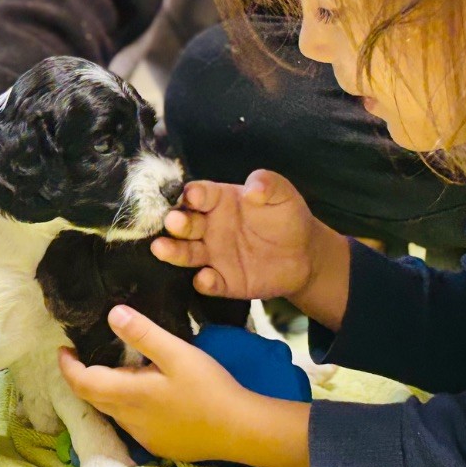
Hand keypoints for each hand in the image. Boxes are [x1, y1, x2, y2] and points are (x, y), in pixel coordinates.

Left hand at [58, 305, 310, 466]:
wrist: (240, 430)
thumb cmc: (209, 388)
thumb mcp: (177, 353)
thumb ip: (144, 334)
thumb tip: (112, 313)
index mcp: (129, 395)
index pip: (83, 382)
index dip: (68, 367)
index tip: (62, 349)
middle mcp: (129, 419)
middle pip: (93, 398)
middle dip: (83, 376)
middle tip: (82, 354)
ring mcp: (143, 435)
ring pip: (112, 410)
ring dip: (106, 389)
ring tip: (116, 365)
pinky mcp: (158, 442)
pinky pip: (129, 420)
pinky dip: (124, 402)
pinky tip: (143, 389)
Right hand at [151, 170, 349, 324]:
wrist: (304, 255)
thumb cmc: (286, 217)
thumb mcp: (282, 194)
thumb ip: (268, 184)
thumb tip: (253, 188)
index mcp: (219, 201)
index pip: (200, 195)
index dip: (194, 194)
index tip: (191, 195)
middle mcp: (209, 227)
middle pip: (186, 223)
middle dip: (177, 222)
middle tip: (172, 221)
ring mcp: (213, 255)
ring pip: (187, 253)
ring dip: (174, 252)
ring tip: (161, 249)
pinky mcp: (223, 281)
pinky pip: (209, 283)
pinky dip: (204, 282)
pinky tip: (205, 278)